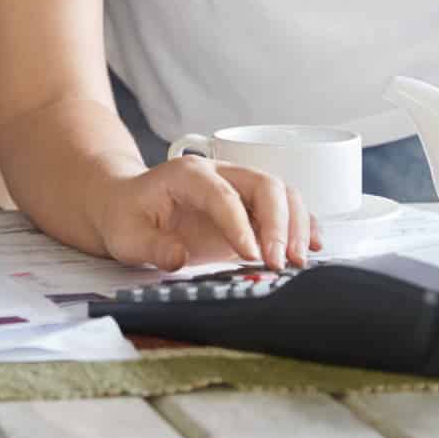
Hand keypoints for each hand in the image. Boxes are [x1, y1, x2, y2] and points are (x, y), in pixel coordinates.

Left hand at [92, 156, 318, 272]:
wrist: (126, 205)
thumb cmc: (127, 217)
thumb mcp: (126, 235)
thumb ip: (152, 247)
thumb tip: (178, 258)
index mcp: (189, 175)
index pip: (224, 196)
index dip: (241, 225)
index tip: (252, 256)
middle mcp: (220, 175)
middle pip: (265, 185)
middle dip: (279, 224)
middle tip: (278, 262)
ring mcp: (238, 189)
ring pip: (282, 193)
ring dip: (297, 225)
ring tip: (297, 260)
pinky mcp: (249, 208)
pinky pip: (285, 208)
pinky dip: (303, 225)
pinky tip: (312, 247)